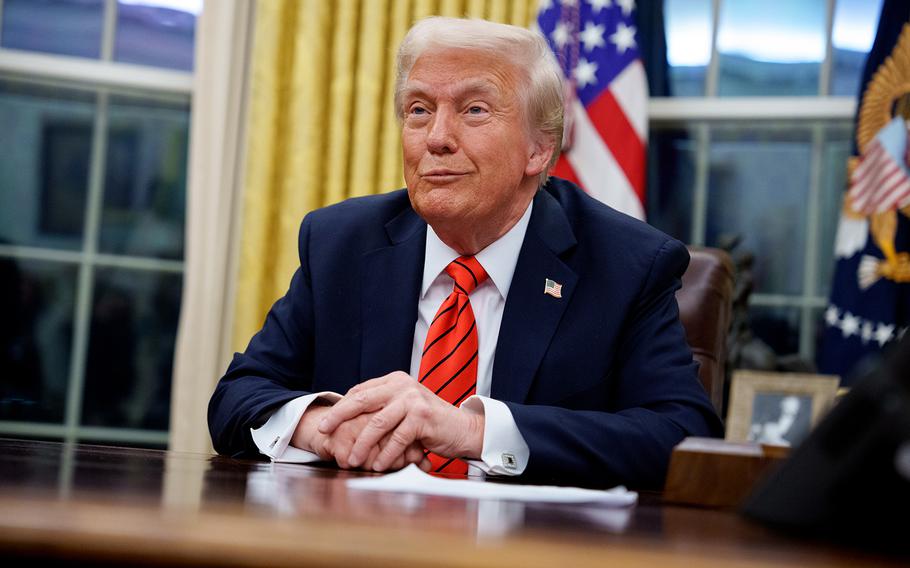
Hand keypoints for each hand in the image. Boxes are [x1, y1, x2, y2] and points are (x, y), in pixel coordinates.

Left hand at [317, 371, 484, 471]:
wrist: (463, 429)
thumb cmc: (430, 423)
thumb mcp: (405, 408)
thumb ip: (383, 407)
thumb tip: (348, 414)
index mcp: (395, 380)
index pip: (361, 391)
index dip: (342, 406)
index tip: (327, 422)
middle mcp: (403, 386)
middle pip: (362, 400)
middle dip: (339, 417)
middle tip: (324, 430)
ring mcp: (413, 400)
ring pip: (377, 423)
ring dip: (362, 444)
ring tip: (351, 459)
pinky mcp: (422, 418)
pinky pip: (396, 439)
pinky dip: (385, 455)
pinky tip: (377, 466)